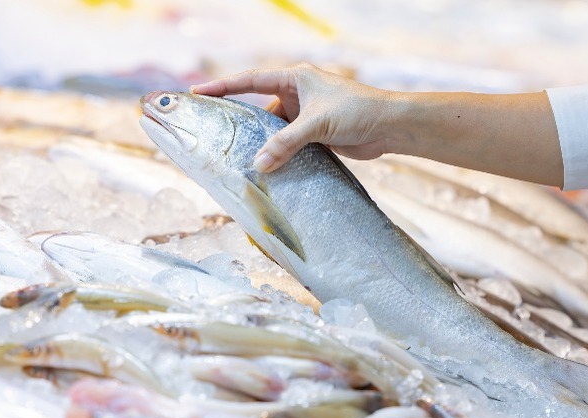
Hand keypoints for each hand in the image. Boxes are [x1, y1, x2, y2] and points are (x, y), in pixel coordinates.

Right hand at [192, 63, 394, 172]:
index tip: (198, 92)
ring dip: (264, 144)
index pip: (250, 80)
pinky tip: (268, 168)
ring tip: (240, 158)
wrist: (389, 127)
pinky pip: (289, 144)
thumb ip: (286, 144)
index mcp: (295, 78)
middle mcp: (297, 94)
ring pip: (275, 130)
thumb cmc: (357, 112)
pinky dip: (280, 155)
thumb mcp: (316, 125)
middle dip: (242, 122)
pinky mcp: (314, 134)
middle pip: (260, 108)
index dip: (223, 86)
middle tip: (216, 134)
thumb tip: (259, 165)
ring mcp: (305, 115)